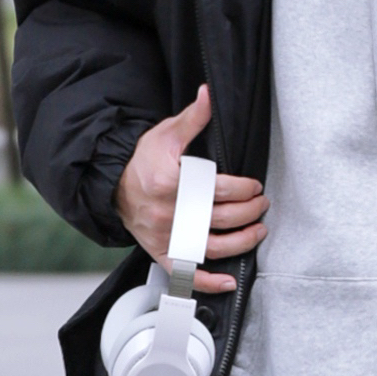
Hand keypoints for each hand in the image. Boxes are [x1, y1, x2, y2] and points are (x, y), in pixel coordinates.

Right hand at [115, 83, 267, 292]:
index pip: (217, 190)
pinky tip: (230, 280)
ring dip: (243, 242)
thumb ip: (192, 118)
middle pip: (221, 219)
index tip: (254, 186)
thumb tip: (209, 94)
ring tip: (259, 231)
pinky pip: (187, 275)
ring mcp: (166, 238)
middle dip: (250, 212)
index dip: (243, 188)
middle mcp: (168, 214)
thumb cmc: (143, 162)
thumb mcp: (165, 135)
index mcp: (170, 184)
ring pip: (213, 247)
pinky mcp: (162, 254)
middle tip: (262, 204)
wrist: (114, 186)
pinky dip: (209, 282)